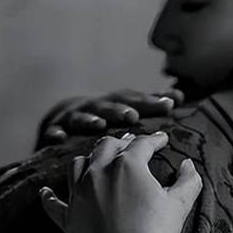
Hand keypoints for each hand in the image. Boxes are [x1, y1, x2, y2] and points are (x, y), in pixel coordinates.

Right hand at [38, 88, 184, 145]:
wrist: (62, 120)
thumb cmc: (104, 117)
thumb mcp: (126, 109)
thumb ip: (150, 105)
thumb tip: (180, 94)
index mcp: (116, 104)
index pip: (136, 99)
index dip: (152, 100)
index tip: (172, 102)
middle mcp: (96, 106)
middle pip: (110, 104)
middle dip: (120, 109)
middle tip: (133, 116)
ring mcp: (73, 117)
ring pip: (82, 116)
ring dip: (90, 119)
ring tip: (99, 125)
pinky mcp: (54, 130)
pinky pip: (53, 132)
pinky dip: (55, 133)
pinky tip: (59, 138)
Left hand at [39, 132, 201, 232]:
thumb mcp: (180, 204)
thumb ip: (189, 180)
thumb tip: (189, 164)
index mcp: (127, 165)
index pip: (142, 144)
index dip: (155, 139)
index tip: (162, 139)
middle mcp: (98, 172)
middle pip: (106, 146)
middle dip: (121, 142)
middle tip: (131, 144)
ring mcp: (79, 194)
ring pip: (78, 164)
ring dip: (89, 158)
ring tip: (97, 160)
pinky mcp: (68, 218)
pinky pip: (52, 203)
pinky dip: (48, 196)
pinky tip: (44, 191)